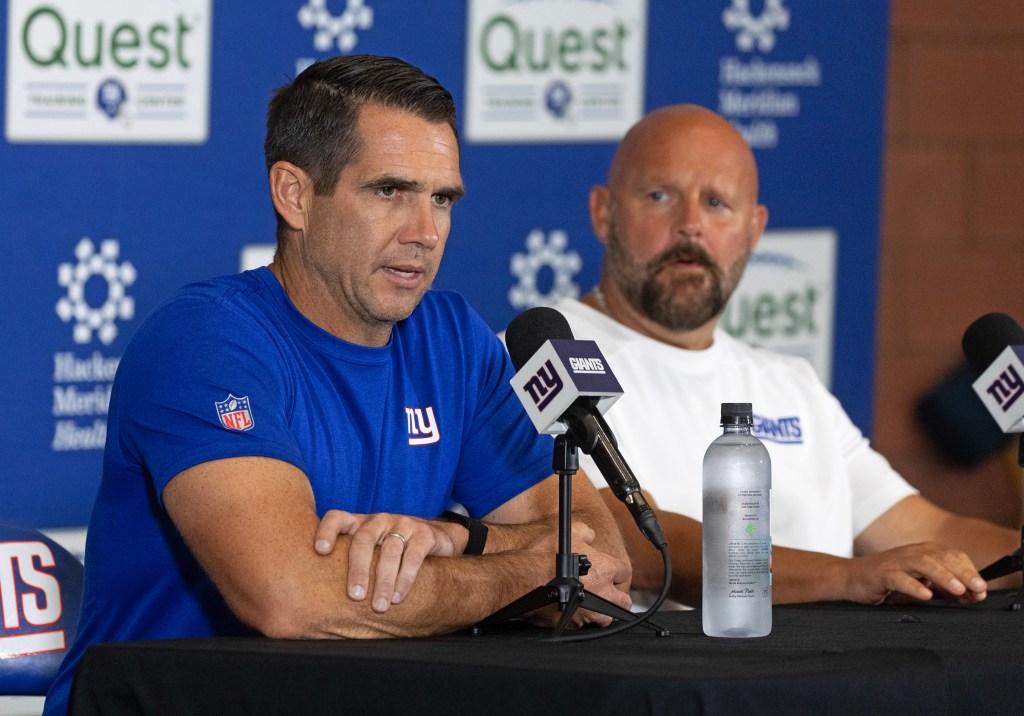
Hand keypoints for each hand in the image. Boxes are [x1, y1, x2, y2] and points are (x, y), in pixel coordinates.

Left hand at [314, 511, 461, 612]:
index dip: (327, 531)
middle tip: (355, 596)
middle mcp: (379, 520)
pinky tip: (398, 597)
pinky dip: (405, 579)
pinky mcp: (424, 534)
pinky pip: (413, 556)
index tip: (321, 551)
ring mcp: (403, 524)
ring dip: (384, 581)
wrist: (438, 538)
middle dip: (358, 569)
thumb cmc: (393, 550)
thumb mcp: (370, 549)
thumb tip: (314, 597)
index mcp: (360, 523)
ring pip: (390, 551)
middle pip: (363, 539)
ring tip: (380, 606)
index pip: (337, 518)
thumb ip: (348, 561)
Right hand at [521, 521, 632, 628]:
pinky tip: (572, 610)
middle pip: (624, 601)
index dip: (617, 570)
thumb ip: (585, 532)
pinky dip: (581, 619)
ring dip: (604, 611)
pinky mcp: (573, 624)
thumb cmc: (544, 556)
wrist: (523, 580)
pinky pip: (584, 625)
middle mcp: (603, 594)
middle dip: (618, 596)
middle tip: (608, 591)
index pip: (625, 572)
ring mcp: (589, 612)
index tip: (611, 570)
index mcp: (605, 569)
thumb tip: (591, 535)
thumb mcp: (567, 533)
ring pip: (607, 618)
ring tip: (593, 604)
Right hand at [846, 542, 988, 605]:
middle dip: (963, 572)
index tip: (981, 589)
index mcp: (923, 552)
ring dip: (943, 576)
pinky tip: (926, 594)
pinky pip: (899, 578)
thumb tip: (971, 595)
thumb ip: (943, 588)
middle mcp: (912, 553)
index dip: (970, 571)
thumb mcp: (919, 582)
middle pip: (942, 557)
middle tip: (978, 588)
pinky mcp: (881, 574)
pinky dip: (914, 586)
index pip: (953, 555)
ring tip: (958, 590)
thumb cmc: (886, 580)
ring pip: (923, 563)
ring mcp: (896, 562)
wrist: (850, 577)